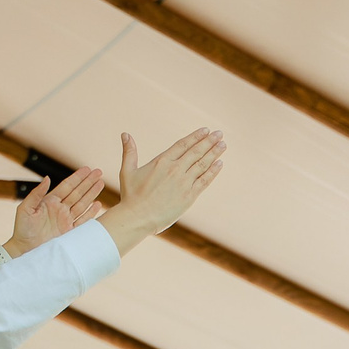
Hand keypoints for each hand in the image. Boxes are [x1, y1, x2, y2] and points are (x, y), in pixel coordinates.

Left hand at [8, 168, 107, 255]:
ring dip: (92, 193)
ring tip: (101, 183)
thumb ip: (36, 193)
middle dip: (88, 182)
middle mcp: (60, 209)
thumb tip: (47, 178)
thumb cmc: (22, 228)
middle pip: (78, 192)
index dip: (77, 177)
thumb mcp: (25, 208)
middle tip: (98, 172)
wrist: (25, 249)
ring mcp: (66, 220)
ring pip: (83, 203)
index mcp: (50, 201)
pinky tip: (98, 203)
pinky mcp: (70, 231)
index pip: (67, 186)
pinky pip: (83, 220)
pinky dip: (91, 212)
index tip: (87, 169)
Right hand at [99, 128, 225, 253]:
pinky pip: (204, 181)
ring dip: (214, 153)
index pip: (183, 144)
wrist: (138, 218)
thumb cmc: (131, 196)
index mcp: (162, 161)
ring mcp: (184, 183)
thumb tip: (125, 134)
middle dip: (209, 141)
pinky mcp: (189, 196)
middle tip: (220, 134)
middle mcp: (175, 169)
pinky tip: (220, 164)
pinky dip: (213, 171)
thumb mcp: (128, 171)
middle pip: (196, 152)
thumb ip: (129, 152)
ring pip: (203, 164)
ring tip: (223, 144)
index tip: (205, 131)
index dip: (195, 137)